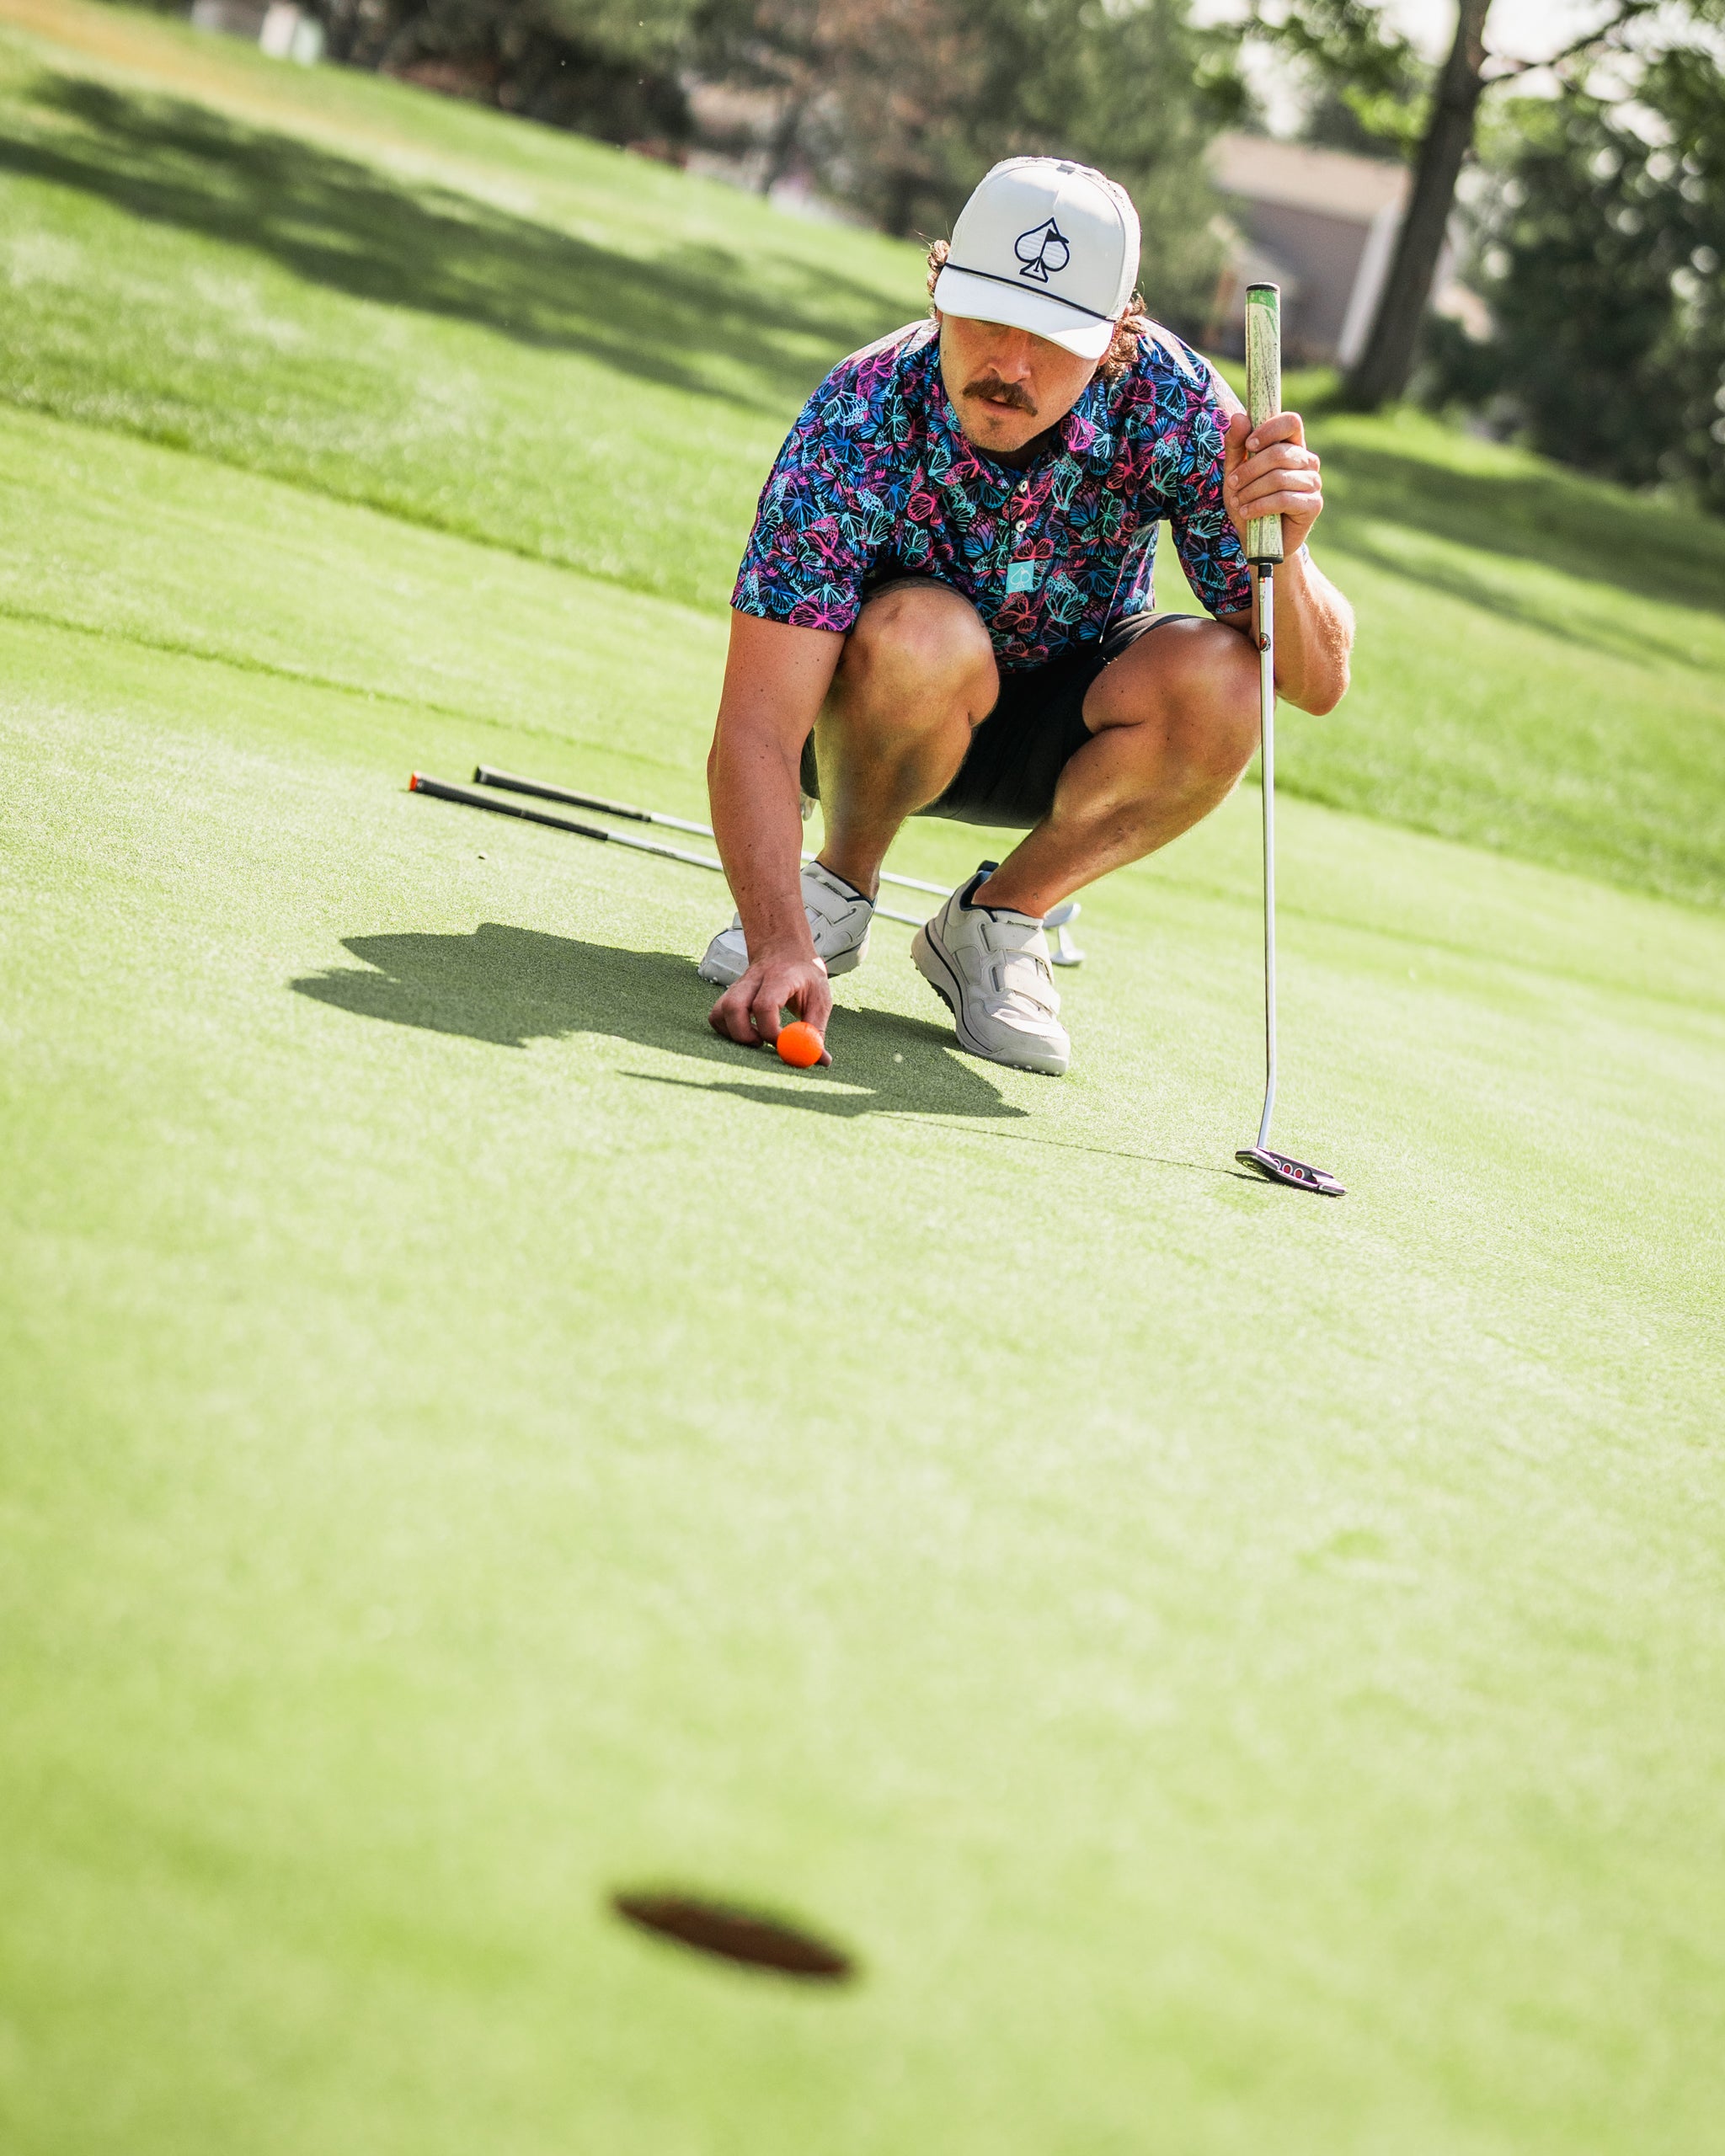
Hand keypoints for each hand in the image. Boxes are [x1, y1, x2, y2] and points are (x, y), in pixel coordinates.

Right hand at [708, 946, 833, 1061]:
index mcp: (779, 977)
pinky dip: (727, 1030)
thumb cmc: (804, 976)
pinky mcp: (729, 995)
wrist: (785, 951)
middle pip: (733, 1007)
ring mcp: (737, 986)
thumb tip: (821, 1060)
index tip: (783, 1045)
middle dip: (744, 1034)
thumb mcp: (819, 998)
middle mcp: (752, 980)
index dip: (771, 1031)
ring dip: (734, 1033)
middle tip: (761, 1044)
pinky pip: (717, 1016)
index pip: (765, 1005)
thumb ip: (816, 1029)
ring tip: (756, 1038)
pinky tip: (747, 1032)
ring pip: (719, 1012)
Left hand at [1222, 410, 1323, 555]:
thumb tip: (1239, 416)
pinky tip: (1247, 513)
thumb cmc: (1248, 502)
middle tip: (1232, 484)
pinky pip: (1284, 499)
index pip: (1291, 422)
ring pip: (1279, 477)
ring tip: (1238, 502)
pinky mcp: (1313, 505)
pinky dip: (1259, 505)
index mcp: (1292, 447)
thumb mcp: (1235, 473)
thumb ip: (1236, 445)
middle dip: (1249, 469)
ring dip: (1251, 490)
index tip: (1249, 444)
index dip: (1270, 428)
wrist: (1257, 541)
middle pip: (1280, 453)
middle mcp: (1307, 461)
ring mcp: (1313, 483)